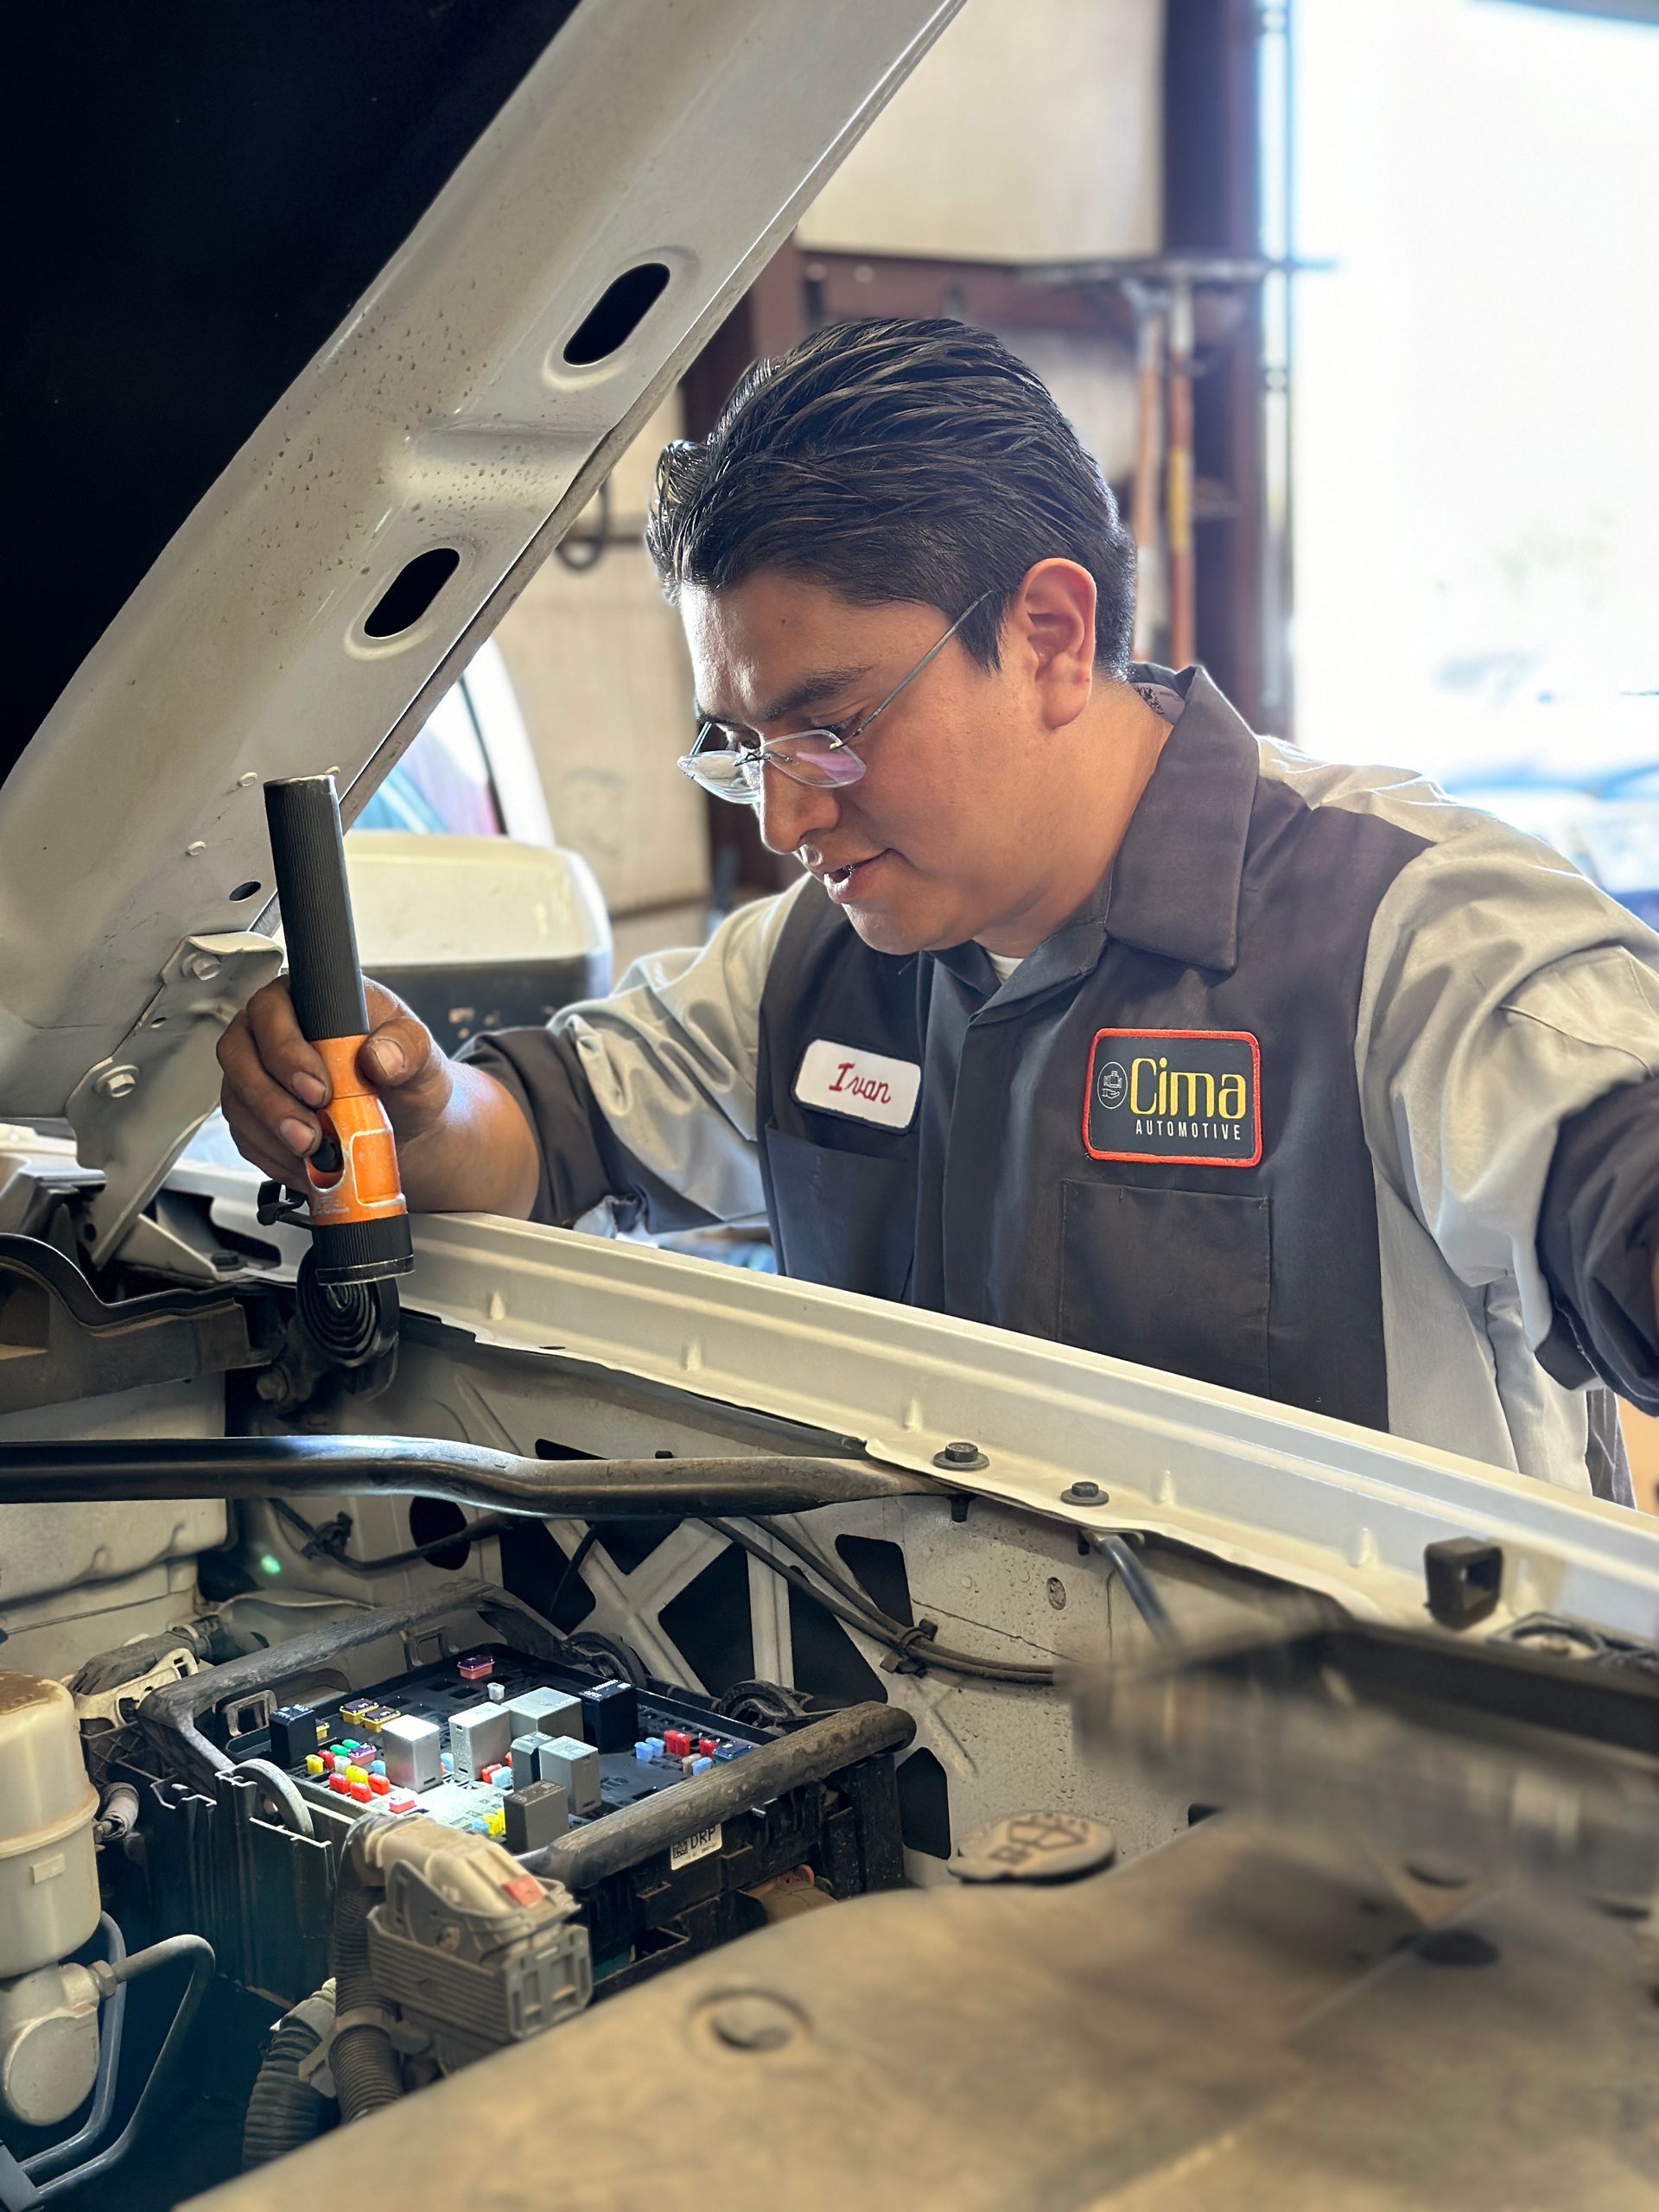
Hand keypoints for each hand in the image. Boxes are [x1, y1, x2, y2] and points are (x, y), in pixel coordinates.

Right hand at [216, 977, 451, 1187]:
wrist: (408, 1124)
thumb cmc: (407, 1076)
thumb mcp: (422, 1056)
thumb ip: (407, 1047)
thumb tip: (378, 1056)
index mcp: (310, 1001)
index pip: (272, 1009)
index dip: (286, 1049)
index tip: (319, 1089)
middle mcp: (274, 1032)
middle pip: (240, 1055)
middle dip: (272, 1101)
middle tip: (311, 1132)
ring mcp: (260, 1073)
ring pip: (238, 1100)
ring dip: (272, 1134)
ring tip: (313, 1153)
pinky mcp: (256, 1114)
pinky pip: (246, 1135)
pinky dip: (274, 1155)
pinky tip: (306, 1165)